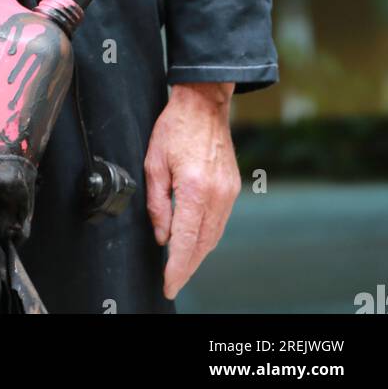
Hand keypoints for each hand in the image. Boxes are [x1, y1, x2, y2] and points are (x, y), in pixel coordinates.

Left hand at [144, 81, 239, 299]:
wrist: (204, 104)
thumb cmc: (176, 127)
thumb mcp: (154, 162)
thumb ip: (157, 202)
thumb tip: (162, 235)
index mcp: (195, 188)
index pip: (186, 240)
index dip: (177, 267)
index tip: (169, 284)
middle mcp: (217, 194)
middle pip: (203, 244)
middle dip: (188, 266)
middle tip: (172, 281)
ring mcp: (229, 192)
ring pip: (214, 236)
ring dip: (198, 254)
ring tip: (181, 266)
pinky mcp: (233, 188)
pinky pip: (220, 222)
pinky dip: (207, 236)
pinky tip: (195, 240)